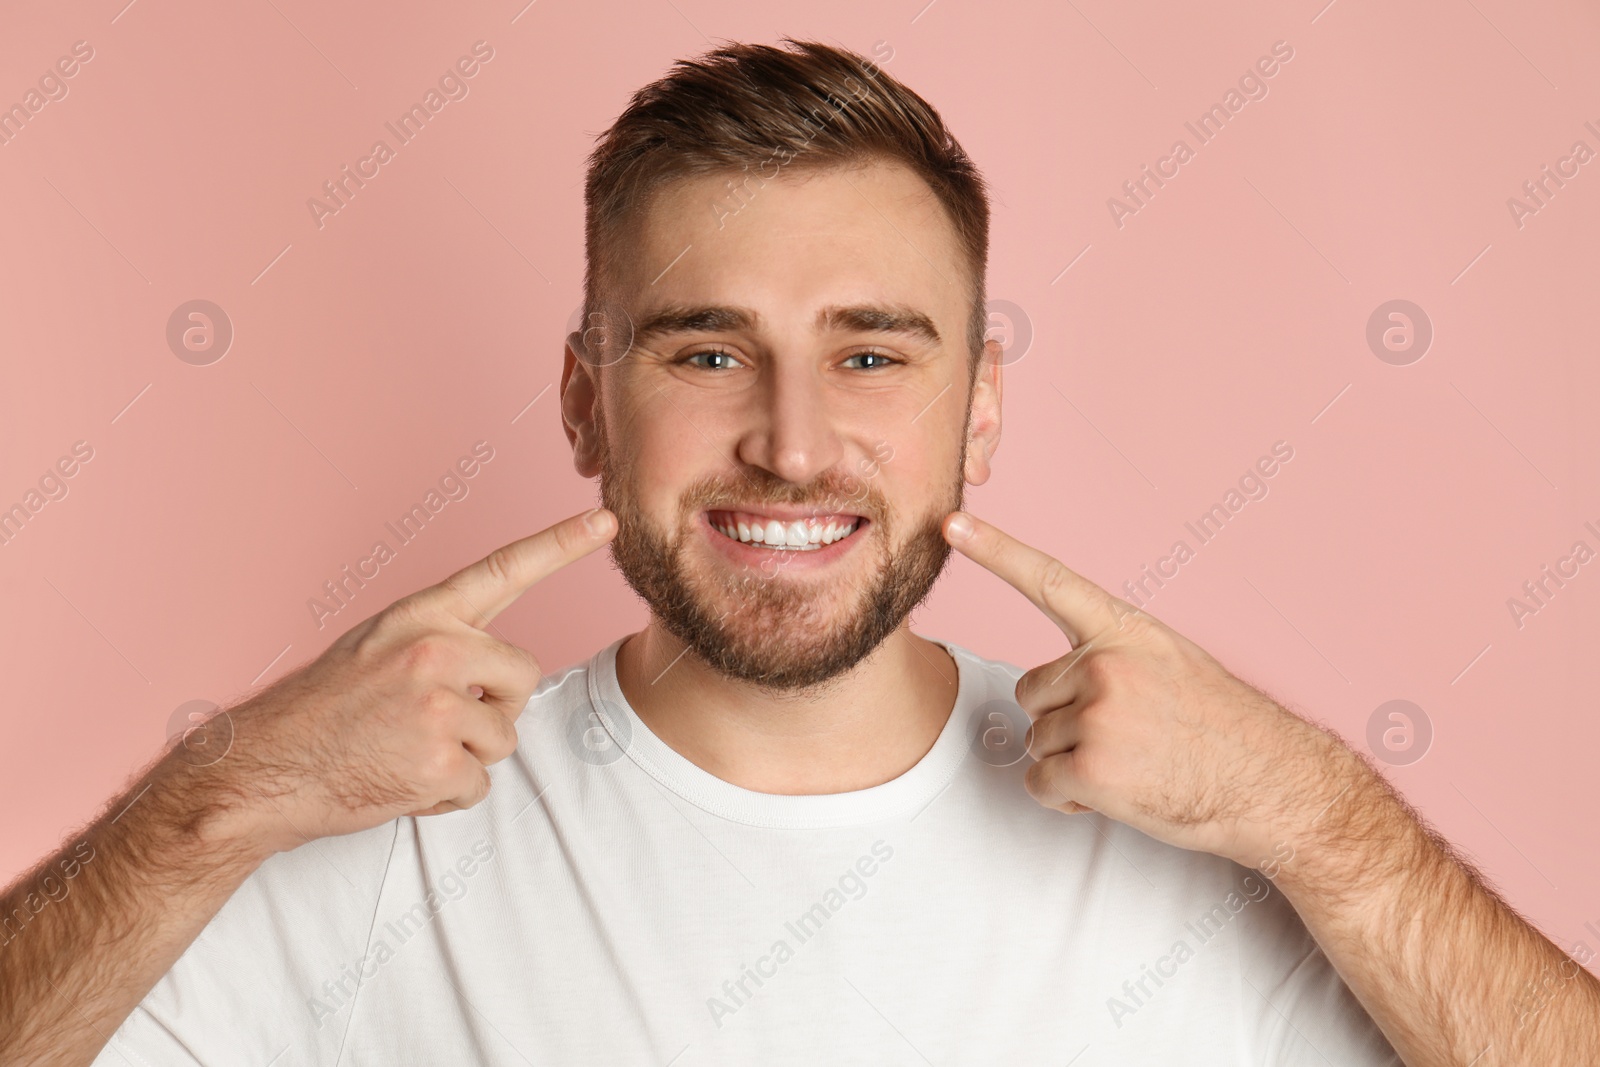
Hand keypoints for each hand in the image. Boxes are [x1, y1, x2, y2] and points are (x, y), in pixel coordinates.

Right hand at [185, 508, 616, 855]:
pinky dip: (446, 796)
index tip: (606, 520)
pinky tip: (398, 782)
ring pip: (504, 737)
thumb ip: (440, 642)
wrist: (261, 769)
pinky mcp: (437, 762)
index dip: (560, 545)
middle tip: (432, 722)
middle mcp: (435, 651)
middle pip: (523, 677)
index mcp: (421, 616)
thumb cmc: (322, 709)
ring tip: (402, 751)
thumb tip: (497, 669)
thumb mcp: (378, 646)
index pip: (504, 570)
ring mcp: (438, 707)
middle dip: (495, 708)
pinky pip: (479, 785)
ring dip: (465, 757)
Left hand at [942, 510, 1357, 868]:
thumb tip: (1054, 686)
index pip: (1049, 580)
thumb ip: (1111, 657)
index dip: (996, 550)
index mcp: (1126, 630)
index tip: (952, 523)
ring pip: (1036, 740)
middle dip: (1062, 720)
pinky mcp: (1090, 767)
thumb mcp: (1171, 664)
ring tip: (1134, 764)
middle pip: (1032, 692)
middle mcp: (1105, 663)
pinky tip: (1118, 793)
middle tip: (1126, 737)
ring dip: (1071, 762)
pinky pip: (1041, 782)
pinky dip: (1068, 798)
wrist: (1274, 785)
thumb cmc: (1224, 730)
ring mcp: (1096, 714)